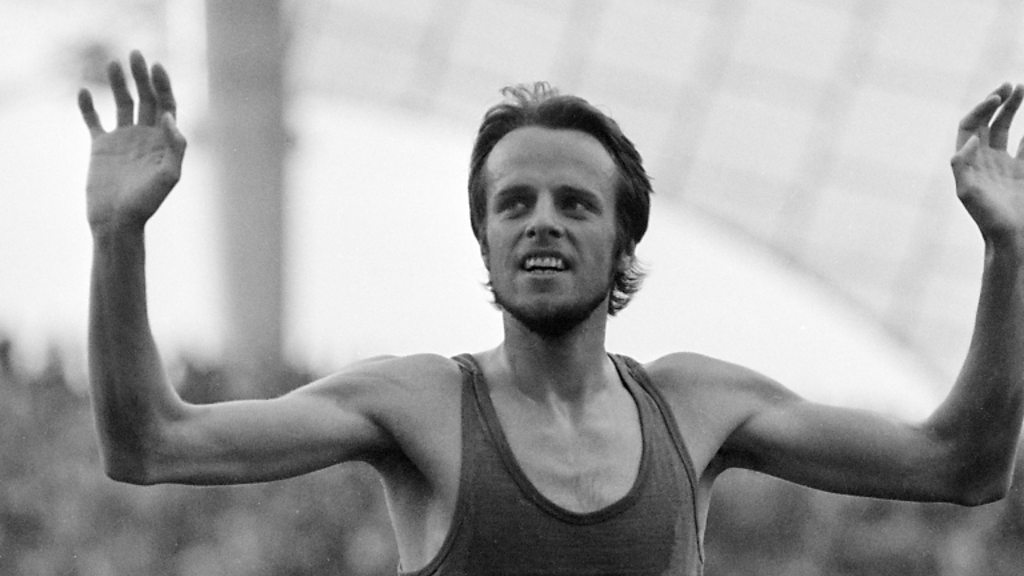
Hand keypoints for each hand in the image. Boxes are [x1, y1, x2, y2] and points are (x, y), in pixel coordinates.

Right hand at [79, 50, 185, 232]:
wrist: (117, 221)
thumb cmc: (146, 203)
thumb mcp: (168, 177)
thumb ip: (174, 147)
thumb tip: (170, 118)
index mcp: (164, 141)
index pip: (167, 106)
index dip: (163, 85)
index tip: (156, 67)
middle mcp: (145, 137)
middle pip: (146, 99)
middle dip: (142, 77)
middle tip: (135, 54)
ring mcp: (123, 140)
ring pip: (122, 104)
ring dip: (119, 83)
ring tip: (113, 63)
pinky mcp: (101, 147)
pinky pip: (94, 121)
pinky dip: (88, 107)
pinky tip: (85, 91)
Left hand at [952, 83, 1023, 249]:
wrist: (1008, 237)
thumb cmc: (986, 217)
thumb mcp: (968, 192)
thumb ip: (962, 165)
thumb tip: (970, 139)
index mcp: (968, 161)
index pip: (970, 126)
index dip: (981, 109)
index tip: (997, 97)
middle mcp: (983, 159)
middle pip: (988, 122)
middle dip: (999, 102)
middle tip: (1013, 84)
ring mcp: (1002, 164)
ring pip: (1006, 129)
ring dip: (1013, 108)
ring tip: (1022, 88)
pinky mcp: (1019, 172)